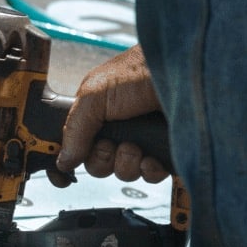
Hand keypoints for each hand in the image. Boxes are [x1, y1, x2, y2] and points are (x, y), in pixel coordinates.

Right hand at [52, 45, 167, 187]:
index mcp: (99, 113)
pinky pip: (151, 175)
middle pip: (99, 164)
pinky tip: (152, 157)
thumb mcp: (95, 95)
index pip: (79, 145)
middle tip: (112, 145)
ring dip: (127, 163)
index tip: (67, 169)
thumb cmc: (140, 71)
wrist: (184, 73)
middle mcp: (120, 128)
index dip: (73, 158)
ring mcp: (144, 141)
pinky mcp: (166, 151)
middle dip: (103, 159)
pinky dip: (149, 170)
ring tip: (136, 146)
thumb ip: (74, 128)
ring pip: (124, 173)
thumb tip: (62, 160)